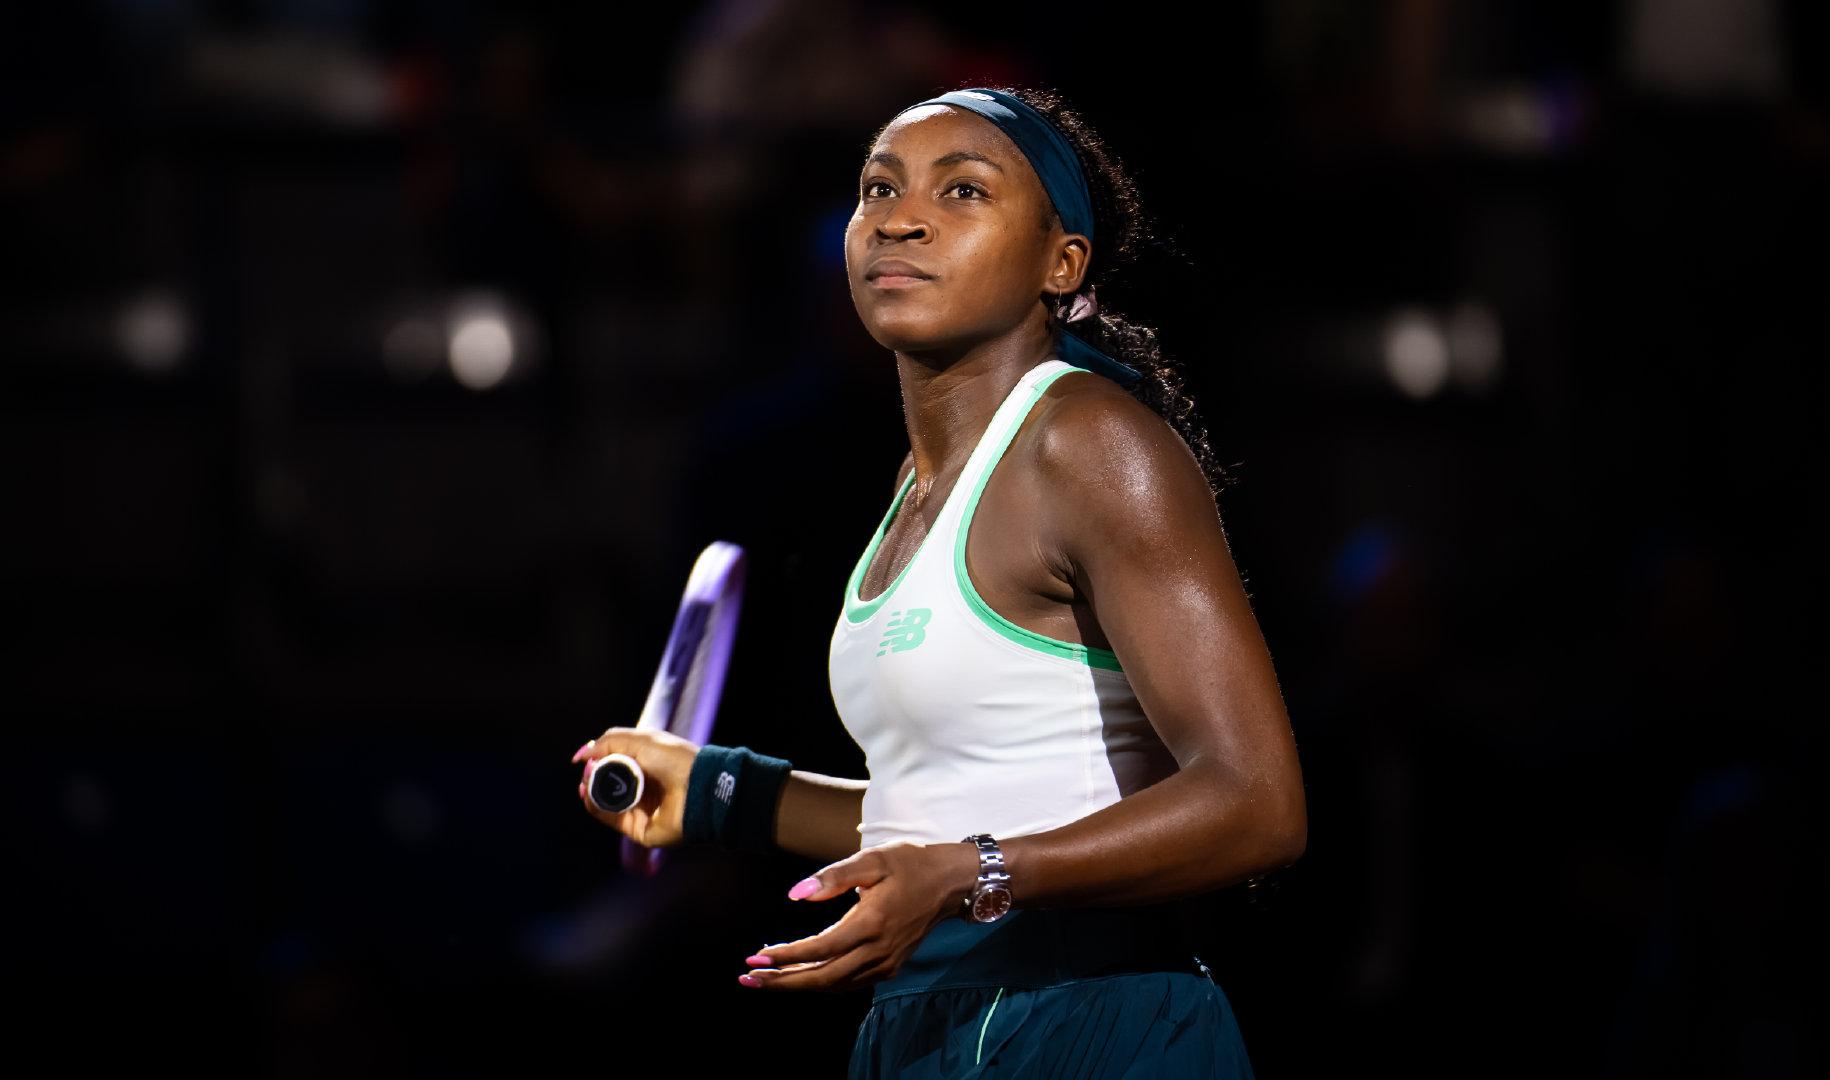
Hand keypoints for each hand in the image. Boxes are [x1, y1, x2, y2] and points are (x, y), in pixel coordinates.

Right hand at [571, 727, 699, 847]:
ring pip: (604, 801)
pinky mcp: (638, 829)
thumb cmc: (675, 760)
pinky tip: (589, 795)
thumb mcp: (641, 740)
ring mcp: (640, 809)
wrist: (698, 788)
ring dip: (590, 790)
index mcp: (647, 765)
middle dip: (591, 775)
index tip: (584, 758)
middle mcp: (643, 787)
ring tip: (588, 782)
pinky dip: (595, 806)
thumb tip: (582, 754)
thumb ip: (609, 742)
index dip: (596, 760)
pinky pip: (609, 818)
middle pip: (605, 783)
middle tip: (588, 771)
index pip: (612, 763)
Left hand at [737, 840, 977, 991]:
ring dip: (798, 985)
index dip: (785, 956)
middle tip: (748, 978)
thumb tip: (795, 893)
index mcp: (871, 924)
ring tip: (766, 978)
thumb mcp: (872, 860)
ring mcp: (885, 963)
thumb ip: (833, 877)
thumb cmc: (910, 864)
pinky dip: (821, 983)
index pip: (819, 950)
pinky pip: (848, 983)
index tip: (756, 955)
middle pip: (822, 979)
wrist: (949, 883)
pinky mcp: (889, 967)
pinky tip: (801, 975)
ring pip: (834, 986)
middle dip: (782, 981)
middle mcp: (878, 951)